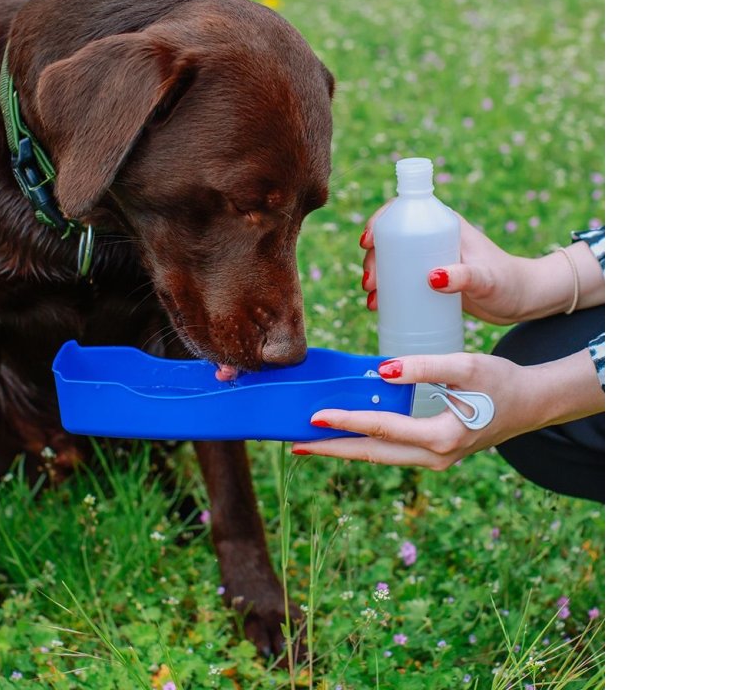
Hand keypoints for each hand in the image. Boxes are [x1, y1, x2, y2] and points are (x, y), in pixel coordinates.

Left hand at [292, 349, 602, 467]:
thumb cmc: (502, 382)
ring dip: (345, 449)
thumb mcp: (467, 366)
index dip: (346, 422)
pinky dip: (366, 443)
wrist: (532, 404)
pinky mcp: (434, 454)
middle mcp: (434, 458)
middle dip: (332, 449)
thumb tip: (382, 371)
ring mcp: (434, 460)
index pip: (382, 430)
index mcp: (440, 438)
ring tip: (310, 442)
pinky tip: (346, 433)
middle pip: (372, 455)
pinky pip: (391, 451)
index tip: (314, 416)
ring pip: (380, 457)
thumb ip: (425, 366)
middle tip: (295, 444)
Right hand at [360, 205, 600, 322]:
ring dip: (377, 275)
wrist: (523, 301)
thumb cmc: (509, 283)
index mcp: (446, 224)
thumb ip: (463, 277)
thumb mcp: (486, 279)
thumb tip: (431, 277)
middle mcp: (435, 238)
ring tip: (372, 300)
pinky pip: (401, 279)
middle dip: (374, 258)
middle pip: (392, 238)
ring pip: (393, 260)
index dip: (380, 220)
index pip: (405, 209)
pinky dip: (387, 290)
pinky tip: (379, 306)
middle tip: (371, 283)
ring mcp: (431, 258)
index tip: (368, 243)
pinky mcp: (432, 279)